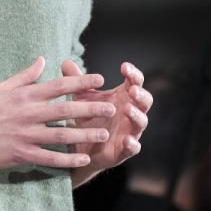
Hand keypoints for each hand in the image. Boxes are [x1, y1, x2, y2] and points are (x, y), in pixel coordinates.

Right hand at [0, 56, 116, 168]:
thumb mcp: (3, 87)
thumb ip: (25, 75)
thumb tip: (43, 59)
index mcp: (25, 96)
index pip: (58, 86)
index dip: (80, 81)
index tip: (99, 78)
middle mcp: (28, 114)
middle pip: (64, 110)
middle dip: (90, 108)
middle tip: (111, 108)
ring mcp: (25, 135)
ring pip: (60, 134)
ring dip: (84, 134)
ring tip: (104, 134)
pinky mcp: (21, 153)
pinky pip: (48, 157)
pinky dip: (66, 158)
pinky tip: (83, 158)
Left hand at [61, 59, 152, 174]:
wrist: (82, 146)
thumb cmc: (88, 117)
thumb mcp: (82, 98)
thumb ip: (77, 81)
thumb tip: (65, 62)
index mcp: (124, 96)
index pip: (135, 82)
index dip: (133, 73)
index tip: (123, 66)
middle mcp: (131, 112)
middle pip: (145, 100)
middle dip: (141, 94)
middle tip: (132, 89)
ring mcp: (130, 130)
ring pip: (142, 121)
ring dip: (136, 115)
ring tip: (127, 109)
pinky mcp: (125, 149)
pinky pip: (134, 146)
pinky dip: (133, 143)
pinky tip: (127, 140)